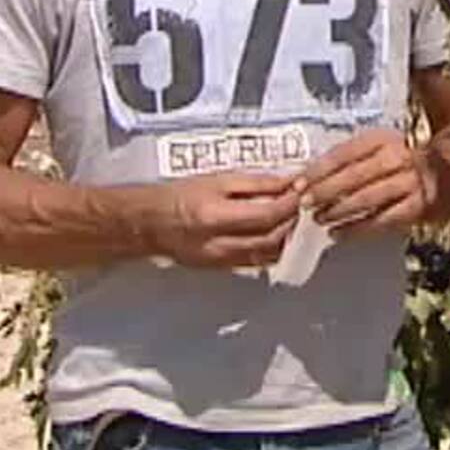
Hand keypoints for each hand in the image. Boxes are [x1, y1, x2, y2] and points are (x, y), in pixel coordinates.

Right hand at [143, 171, 306, 268]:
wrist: (151, 222)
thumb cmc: (179, 196)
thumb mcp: (218, 180)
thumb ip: (256, 184)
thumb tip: (288, 184)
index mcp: (214, 217)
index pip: (266, 216)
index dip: (289, 204)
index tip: (299, 190)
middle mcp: (217, 244)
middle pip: (271, 238)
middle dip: (291, 220)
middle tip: (297, 203)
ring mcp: (220, 261)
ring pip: (268, 254)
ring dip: (285, 235)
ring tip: (286, 216)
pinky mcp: (222, 269)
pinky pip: (257, 261)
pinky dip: (271, 247)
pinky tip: (272, 232)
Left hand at [301, 129, 432, 237]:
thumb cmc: (404, 163)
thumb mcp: (383, 148)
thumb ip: (353, 158)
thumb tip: (312, 175)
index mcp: (383, 139)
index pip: (345, 152)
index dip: (319, 169)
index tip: (298, 182)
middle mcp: (397, 157)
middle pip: (354, 175)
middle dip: (325, 190)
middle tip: (304, 203)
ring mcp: (409, 182)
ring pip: (367, 198)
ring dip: (338, 210)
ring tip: (319, 219)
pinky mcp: (418, 207)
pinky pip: (382, 220)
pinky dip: (357, 229)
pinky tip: (338, 235)